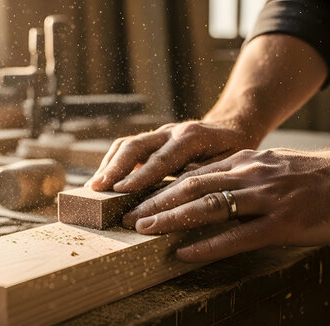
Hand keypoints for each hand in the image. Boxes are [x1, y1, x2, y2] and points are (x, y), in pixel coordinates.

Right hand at [87, 120, 258, 192]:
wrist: (233, 125)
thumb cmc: (234, 151)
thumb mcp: (231, 163)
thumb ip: (207, 176)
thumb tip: (184, 196)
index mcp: (193, 137)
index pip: (162, 158)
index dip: (141, 175)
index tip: (121, 190)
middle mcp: (172, 131)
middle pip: (137, 145)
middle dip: (116, 168)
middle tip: (98, 188)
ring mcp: (160, 133)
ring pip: (128, 144)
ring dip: (109, 165)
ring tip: (94, 187)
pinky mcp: (153, 139)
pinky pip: (127, 147)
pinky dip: (113, 162)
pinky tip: (104, 180)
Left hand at [122, 147, 329, 262]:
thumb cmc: (313, 176)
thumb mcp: (269, 165)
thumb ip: (239, 173)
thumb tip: (208, 186)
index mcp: (244, 162)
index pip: (194, 173)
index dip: (162, 187)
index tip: (137, 199)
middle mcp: (249, 175)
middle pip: (192, 187)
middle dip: (156, 202)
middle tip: (127, 217)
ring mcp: (265, 199)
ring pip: (209, 207)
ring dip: (172, 219)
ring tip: (144, 230)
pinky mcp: (282, 223)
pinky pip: (238, 236)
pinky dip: (208, 245)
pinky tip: (185, 253)